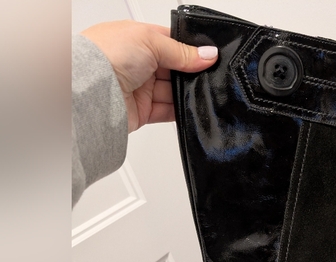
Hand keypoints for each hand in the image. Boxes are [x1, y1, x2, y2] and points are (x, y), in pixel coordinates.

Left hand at [81, 20, 217, 132]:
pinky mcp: (143, 111)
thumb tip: (207, 54)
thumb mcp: (150, 41)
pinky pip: (168, 112)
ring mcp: (141, 88)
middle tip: (206, 76)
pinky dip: (180, 112)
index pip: (171, 44)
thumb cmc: (107, 56)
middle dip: (190, 74)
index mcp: (138, 39)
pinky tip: (189, 108)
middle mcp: (139, 63)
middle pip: (175, 70)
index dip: (190, 50)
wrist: (90, 91)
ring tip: (198, 92)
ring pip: (173, 92)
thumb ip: (182, 51)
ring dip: (186, 94)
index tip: (208, 56)